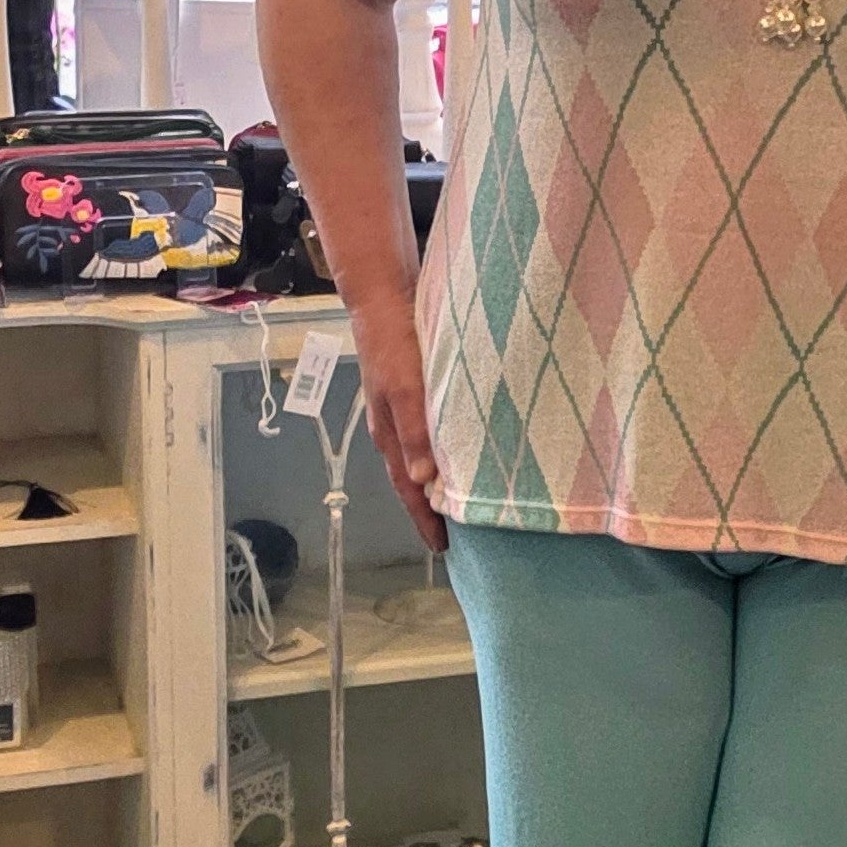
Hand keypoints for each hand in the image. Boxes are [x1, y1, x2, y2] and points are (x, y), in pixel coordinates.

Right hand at [348, 288, 445, 552]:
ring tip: (464, 501)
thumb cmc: (394, 343)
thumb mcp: (407, 388)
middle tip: (460, 534)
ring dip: (439, 482)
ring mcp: (403, 411)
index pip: (408, 490)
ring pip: (422, 459)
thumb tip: (424, 481)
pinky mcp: (415, 392)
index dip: (424, 520)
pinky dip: (444, 452)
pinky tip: (462, 450)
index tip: (443, 548)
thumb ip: (416, 432)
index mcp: (390, 435)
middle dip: (431, 509)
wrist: (383, 298)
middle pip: (413, 480)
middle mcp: (394, 429)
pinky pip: (430, 435)